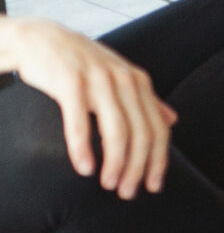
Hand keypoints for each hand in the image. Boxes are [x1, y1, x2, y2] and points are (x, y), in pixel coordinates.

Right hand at [0, 17, 175, 197]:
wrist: (42, 39)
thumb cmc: (82, 64)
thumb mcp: (120, 78)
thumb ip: (146, 100)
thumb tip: (173, 120)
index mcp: (139, 82)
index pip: (159, 129)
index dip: (159, 160)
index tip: (153, 187)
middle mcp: (124, 81)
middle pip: (142, 133)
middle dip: (138, 168)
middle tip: (127, 193)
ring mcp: (98, 81)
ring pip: (117, 130)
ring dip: (115, 163)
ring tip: (109, 185)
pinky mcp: (70, 82)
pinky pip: (80, 121)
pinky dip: (84, 148)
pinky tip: (84, 168)